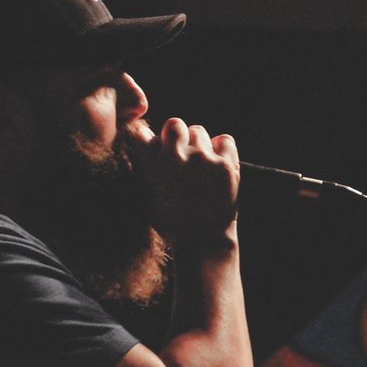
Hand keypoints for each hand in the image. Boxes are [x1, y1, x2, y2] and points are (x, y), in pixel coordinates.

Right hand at [129, 117, 239, 246]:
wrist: (202, 242)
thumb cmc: (172, 224)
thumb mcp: (148, 197)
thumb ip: (145, 169)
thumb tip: (142, 141)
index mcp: (151, 165)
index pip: (141, 132)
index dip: (146, 137)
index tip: (152, 145)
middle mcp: (175, 156)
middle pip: (174, 124)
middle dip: (176, 135)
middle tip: (180, 152)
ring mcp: (202, 158)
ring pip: (198, 131)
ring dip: (198, 144)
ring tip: (200, 164)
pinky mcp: (225, 163)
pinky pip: (224, 139)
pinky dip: (221, 148)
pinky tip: (216, 163)